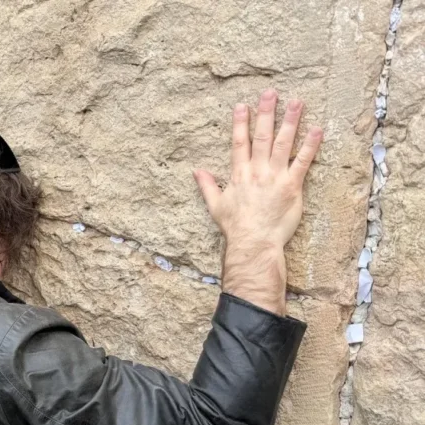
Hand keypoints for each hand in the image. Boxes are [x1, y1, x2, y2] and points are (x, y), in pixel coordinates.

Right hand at [193, 90, 322, 314]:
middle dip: (266, 113)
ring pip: (283, 143)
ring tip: (297, 102)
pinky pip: (303, 162)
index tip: (242, 105)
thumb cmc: (235, 227)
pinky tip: (317, 129)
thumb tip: (196, 171)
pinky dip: (310, 145)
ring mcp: (276, 177)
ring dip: (290, 121)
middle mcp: (257, 171)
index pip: (239, 143)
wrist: (253, 242)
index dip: (240, 123)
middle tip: (271, 93)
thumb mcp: (215, 205)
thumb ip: (207, 185)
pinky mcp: (293, 186)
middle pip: (262, 137)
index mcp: (238, 174)